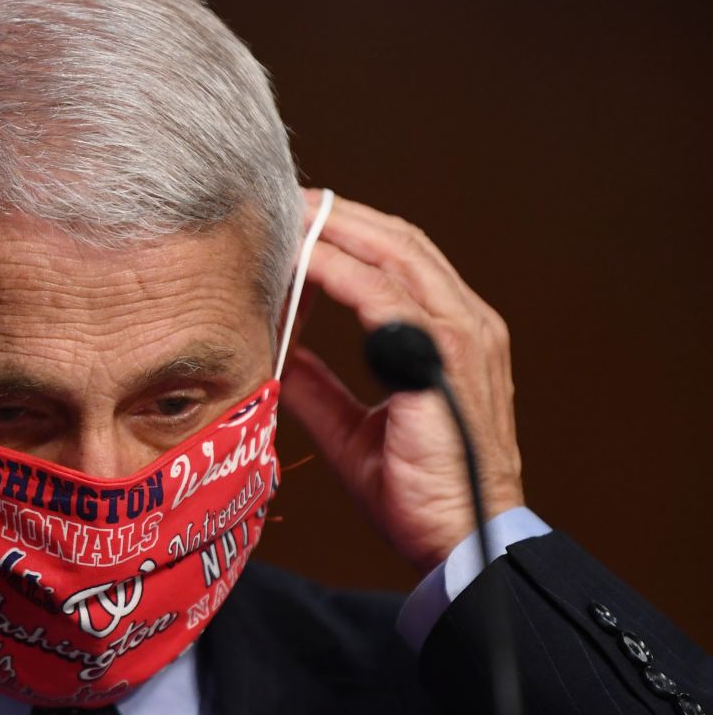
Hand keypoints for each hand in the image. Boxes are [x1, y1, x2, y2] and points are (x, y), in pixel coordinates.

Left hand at [280, 190, 523, 573]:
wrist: (456, 540)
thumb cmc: (414, 490)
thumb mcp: (350, 426)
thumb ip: (317, 384)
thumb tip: (276, 353)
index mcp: (450, 334)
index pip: (399, 260)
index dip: (346, 234)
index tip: (292, 222)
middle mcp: (466, 323)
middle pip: (399, 241)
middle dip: (337, 216)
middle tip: (282, 201)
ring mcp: (462, 336)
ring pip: (396, 255)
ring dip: (336, 231)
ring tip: (286, 216)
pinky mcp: (445, 360)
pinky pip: (387, 297)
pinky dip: (341, 272)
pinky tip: (302, 261)